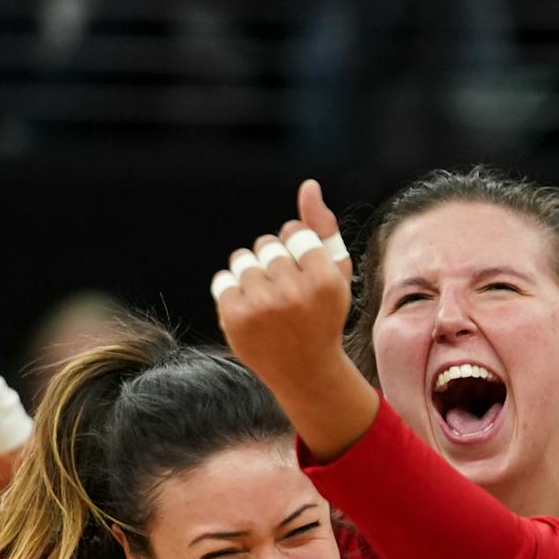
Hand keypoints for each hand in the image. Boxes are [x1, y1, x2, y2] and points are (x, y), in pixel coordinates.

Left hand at [212, 181, 374, 459]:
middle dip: (273, 260)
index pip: (295, 232)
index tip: (303, 272)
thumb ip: (323, 228)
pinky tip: (251, 310)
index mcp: (324, 280)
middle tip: (285, 290)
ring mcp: (261, 307)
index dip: (296, 249)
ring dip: (251, 272)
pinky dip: (233, 291)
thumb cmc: (323, 316)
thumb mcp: (335, 274)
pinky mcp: (235, 319)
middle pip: (267, 244)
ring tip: (266, 298)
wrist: (305, 372)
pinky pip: (223, 280)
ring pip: (242, 260)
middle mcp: (293, 293)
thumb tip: (308, 186)